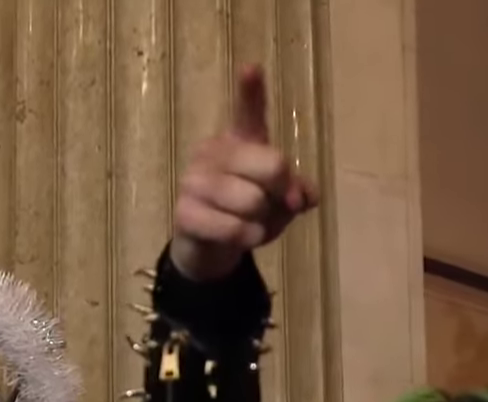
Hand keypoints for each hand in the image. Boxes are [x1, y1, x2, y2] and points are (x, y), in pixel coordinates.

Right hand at [170, 64, 319, 282]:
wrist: (207, 247)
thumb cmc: (246, 214)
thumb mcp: (279, 202)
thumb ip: (296, 193)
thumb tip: (302, 196)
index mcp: (239, 141)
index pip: (248, 112)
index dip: (251, 91)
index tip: (252, 68)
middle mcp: (213, 152)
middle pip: (272, 165)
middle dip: (282, 192)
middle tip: (274, 205)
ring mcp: (194, 180)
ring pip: (253, 201)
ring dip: (262, 221)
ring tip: (250, 224)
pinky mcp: (184, 212)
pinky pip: (234, 227)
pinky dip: (247, 237)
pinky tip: (241, 237)